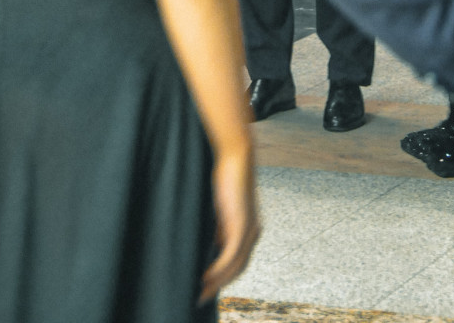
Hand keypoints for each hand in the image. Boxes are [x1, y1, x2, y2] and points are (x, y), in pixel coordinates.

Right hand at [199, 148, 259, 304]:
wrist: (236, 156)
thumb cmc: (227, 177)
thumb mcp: (222, 208)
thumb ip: (220, 227)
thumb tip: (210, 245)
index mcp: (250, 229)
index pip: (239, 261)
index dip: (224, 276)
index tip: (207, 286)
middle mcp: (253, 232)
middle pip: (238, 269)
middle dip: (220, 285)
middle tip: (201, 296)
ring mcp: (249, 230)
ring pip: (235, 266)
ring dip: (217, 282)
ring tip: (200, 291)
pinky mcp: (241, 225)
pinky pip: (230, 256)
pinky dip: (218, 269)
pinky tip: (204, 277)